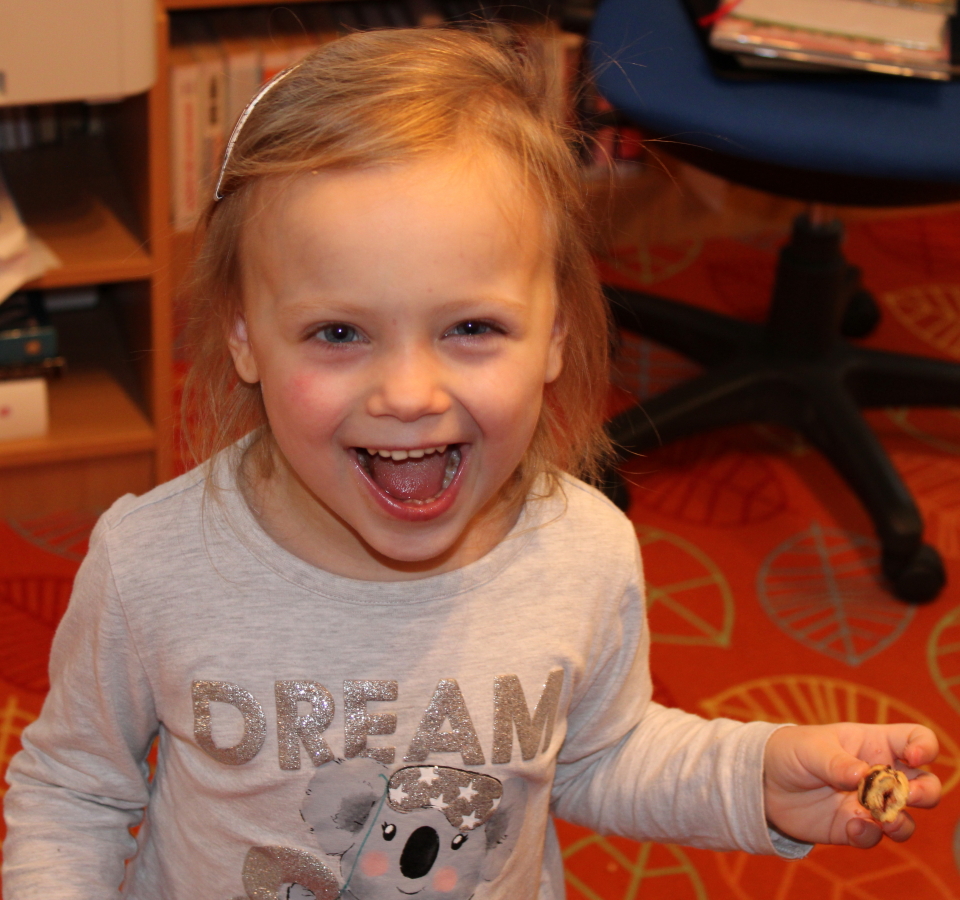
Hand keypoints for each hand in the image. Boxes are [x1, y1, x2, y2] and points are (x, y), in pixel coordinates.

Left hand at [763, 723, 940, 848]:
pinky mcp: (853, 827)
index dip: (924, 747)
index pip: (916, 740)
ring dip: (903, 822)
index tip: (913, 757)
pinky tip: (854, 828)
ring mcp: (869, 804)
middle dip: (924, 792)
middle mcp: (880, 775)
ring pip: (906, 818)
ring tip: (886, 820)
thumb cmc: (791, 751)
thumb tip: (863, 776)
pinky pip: (875, 837)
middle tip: (906, 796)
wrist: (763, 781)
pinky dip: (870, 836)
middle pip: (924, 785)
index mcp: (874, 744)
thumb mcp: (810, 748)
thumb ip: (837, 762)